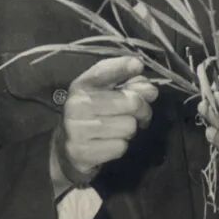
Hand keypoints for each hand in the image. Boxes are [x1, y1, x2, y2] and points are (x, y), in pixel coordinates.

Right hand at [51, 56, 157, 191]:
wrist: (68, 146)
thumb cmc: (95, 114)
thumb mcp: (109, 93)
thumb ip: (131, 85)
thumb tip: (150, 90)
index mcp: (82, 85)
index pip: (103, 71)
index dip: (123, 66)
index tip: (137, 65)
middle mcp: (77, 104)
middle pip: (132, 102)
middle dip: (142, 109)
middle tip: (139, 114)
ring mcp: (77, 129)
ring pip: (129, 127)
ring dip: (130, 130)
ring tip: (119, 129)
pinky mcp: (82, 152)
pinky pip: (120, 147)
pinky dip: (120, 146)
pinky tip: (109, 143)